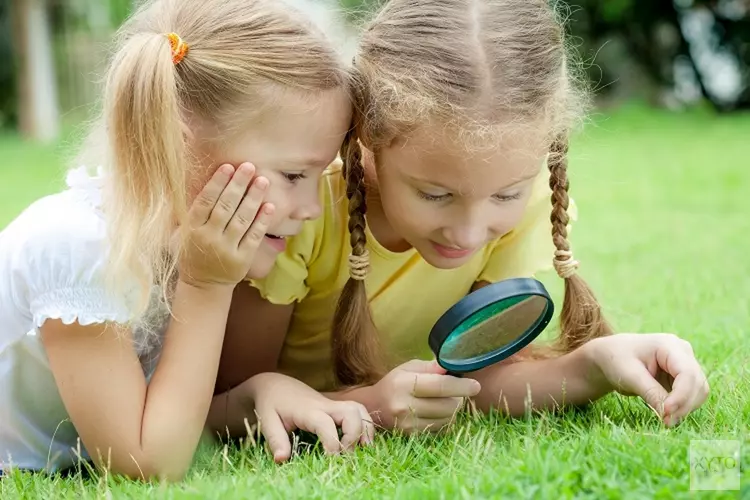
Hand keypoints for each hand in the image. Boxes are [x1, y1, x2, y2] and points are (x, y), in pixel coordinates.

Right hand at [179, 163, 273, 287]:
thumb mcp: (180, 234)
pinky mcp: (242, 259)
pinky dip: (262, 221)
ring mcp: (226, 249)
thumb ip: (185, 212)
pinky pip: (254, 236)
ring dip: (253, 198)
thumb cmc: (192, 254)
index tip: (228, 166)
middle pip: (225, 207)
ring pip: (241, 220)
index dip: (217, 183)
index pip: (205, 202)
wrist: (203, 286)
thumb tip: (187, 181)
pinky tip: (270, 206)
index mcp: (192, 230)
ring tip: (263, 181)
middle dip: (238, 185)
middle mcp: (209, 238)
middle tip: (249, 166)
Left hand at [247, 373, 373, 462]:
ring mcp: (332, 405)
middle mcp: (324, 405)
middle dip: (355, 434)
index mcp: (307, 410)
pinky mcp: (335, 407)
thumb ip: (275, 440)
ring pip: (358, 409)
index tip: (331, 459)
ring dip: (365, 428)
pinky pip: (357, 411)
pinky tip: (363, 442)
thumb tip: (281, 460)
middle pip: (351, 412)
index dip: (332, 442)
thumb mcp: (267, 421)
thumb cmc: (270, 403)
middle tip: (346, 456)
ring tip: (364, 449)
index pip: (325, 424)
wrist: (275, 384)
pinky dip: (365, 425)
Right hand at [365, 360, 481, 432]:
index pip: (440, 386)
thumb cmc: (395, 382)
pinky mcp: (412, 436)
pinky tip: (436, 412)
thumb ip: (431, 367)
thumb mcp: (409, 368)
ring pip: (447, 420)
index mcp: (405, 384)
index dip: (462, 386)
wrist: (373, 407)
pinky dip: (444, 421)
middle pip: (448, 406)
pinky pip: (440, 430)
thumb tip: (450, 365)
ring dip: (453, 410)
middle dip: (458, 398)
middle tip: (457, 392)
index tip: (476, 386)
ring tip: (445, 401)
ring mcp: (408, 424)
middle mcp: (405, 406)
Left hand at [587, 333, 709, 425]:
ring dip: (685, 408)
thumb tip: (668, 415)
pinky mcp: (683, 377)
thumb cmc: (617, 360)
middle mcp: (683, 353)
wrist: (611, 355)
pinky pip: (691, 395)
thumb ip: (650, 393)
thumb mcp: (630, 375)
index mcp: (669, 345)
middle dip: (684, 405)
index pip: (687, 373)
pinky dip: (682, 407)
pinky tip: (667, 414)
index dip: (681, 396)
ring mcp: (685, 364)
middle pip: (696, 383)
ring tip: (665, 419)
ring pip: (698, 391)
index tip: (666, 412)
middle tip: (666, 422)